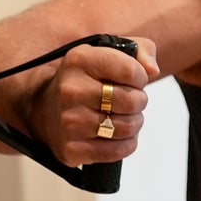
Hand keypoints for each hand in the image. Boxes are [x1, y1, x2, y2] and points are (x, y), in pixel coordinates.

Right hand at [34, 36, 158, 165]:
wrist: (47, 110)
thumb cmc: (87, 80)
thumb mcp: (111, 52)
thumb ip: (141, 50)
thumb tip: (152, 70)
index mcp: (80, 60)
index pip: (131, 71)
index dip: (141, 78)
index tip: (134, 80)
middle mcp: (70, 90)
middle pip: (130, 101)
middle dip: (139, 102)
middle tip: (130, 101)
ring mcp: (69, 121)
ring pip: (126, 127)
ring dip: (134, 123)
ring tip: (123, 116)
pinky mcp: (72, 149)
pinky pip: (116, 151)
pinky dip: (126, 144)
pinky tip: (117, 135)